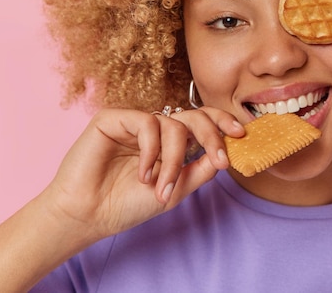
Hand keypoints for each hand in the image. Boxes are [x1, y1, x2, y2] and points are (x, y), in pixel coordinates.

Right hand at [42, 107, 243, 240]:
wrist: (90, 215)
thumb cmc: (127, 204)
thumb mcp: (175, 190)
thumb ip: (200, 170)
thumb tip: (227, 153)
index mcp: (170, 143)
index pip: (201, 123)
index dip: (222, 123)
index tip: (241, 135)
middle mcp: (155, 130)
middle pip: (194, 116)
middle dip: (212, 135)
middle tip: (219, 158)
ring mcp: (135, 122)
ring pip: (173, 124)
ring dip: (173, 159)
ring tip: (160, 186)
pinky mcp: (114, 118)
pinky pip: (147, 122)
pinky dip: (151, 150)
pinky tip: (142, 173)